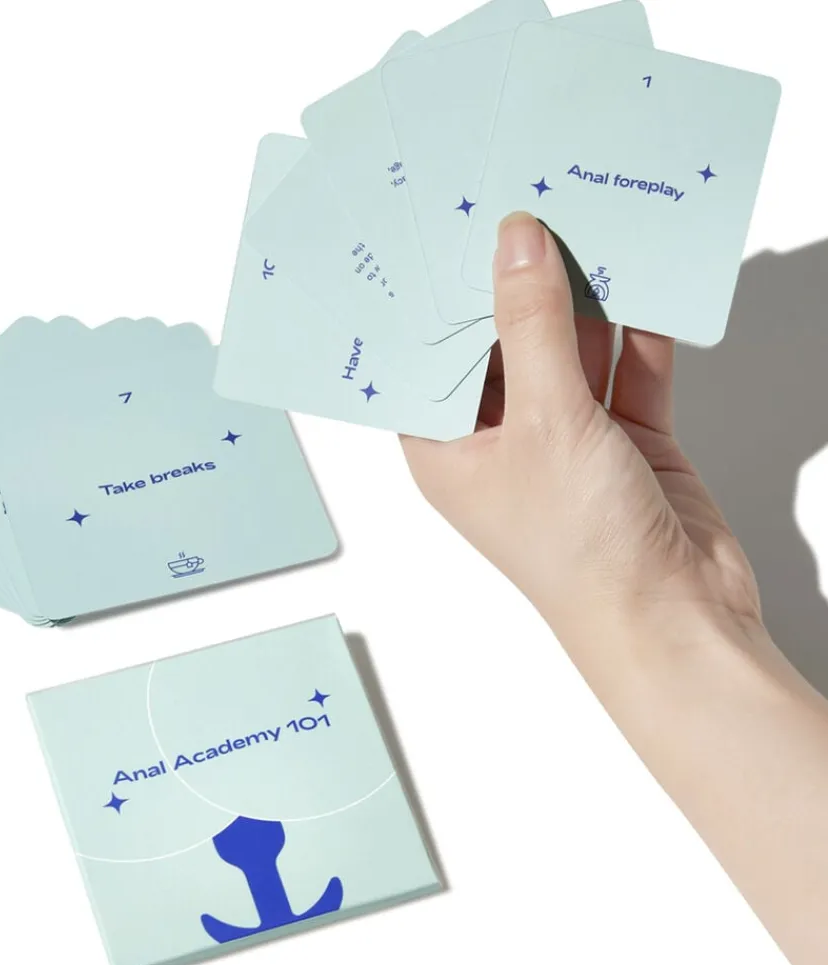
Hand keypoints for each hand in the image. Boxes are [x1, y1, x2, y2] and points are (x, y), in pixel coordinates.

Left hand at [403, 211, 761, 656]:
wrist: (678, 618)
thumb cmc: (581, 550)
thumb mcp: (545, 420)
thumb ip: (532, 326)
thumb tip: (516, 245)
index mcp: (447, 451)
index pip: (427, 362)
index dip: (432, 302)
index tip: (439, 234)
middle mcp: (499, 441)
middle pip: (500, 347)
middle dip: (514, 285)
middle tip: (519, 203)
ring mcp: (565, 439)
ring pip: (567, 349)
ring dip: (580, 296)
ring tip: (582, 216)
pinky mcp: (625, 437)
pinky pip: (624, 366)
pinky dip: (634, 327)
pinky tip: (639, 270)